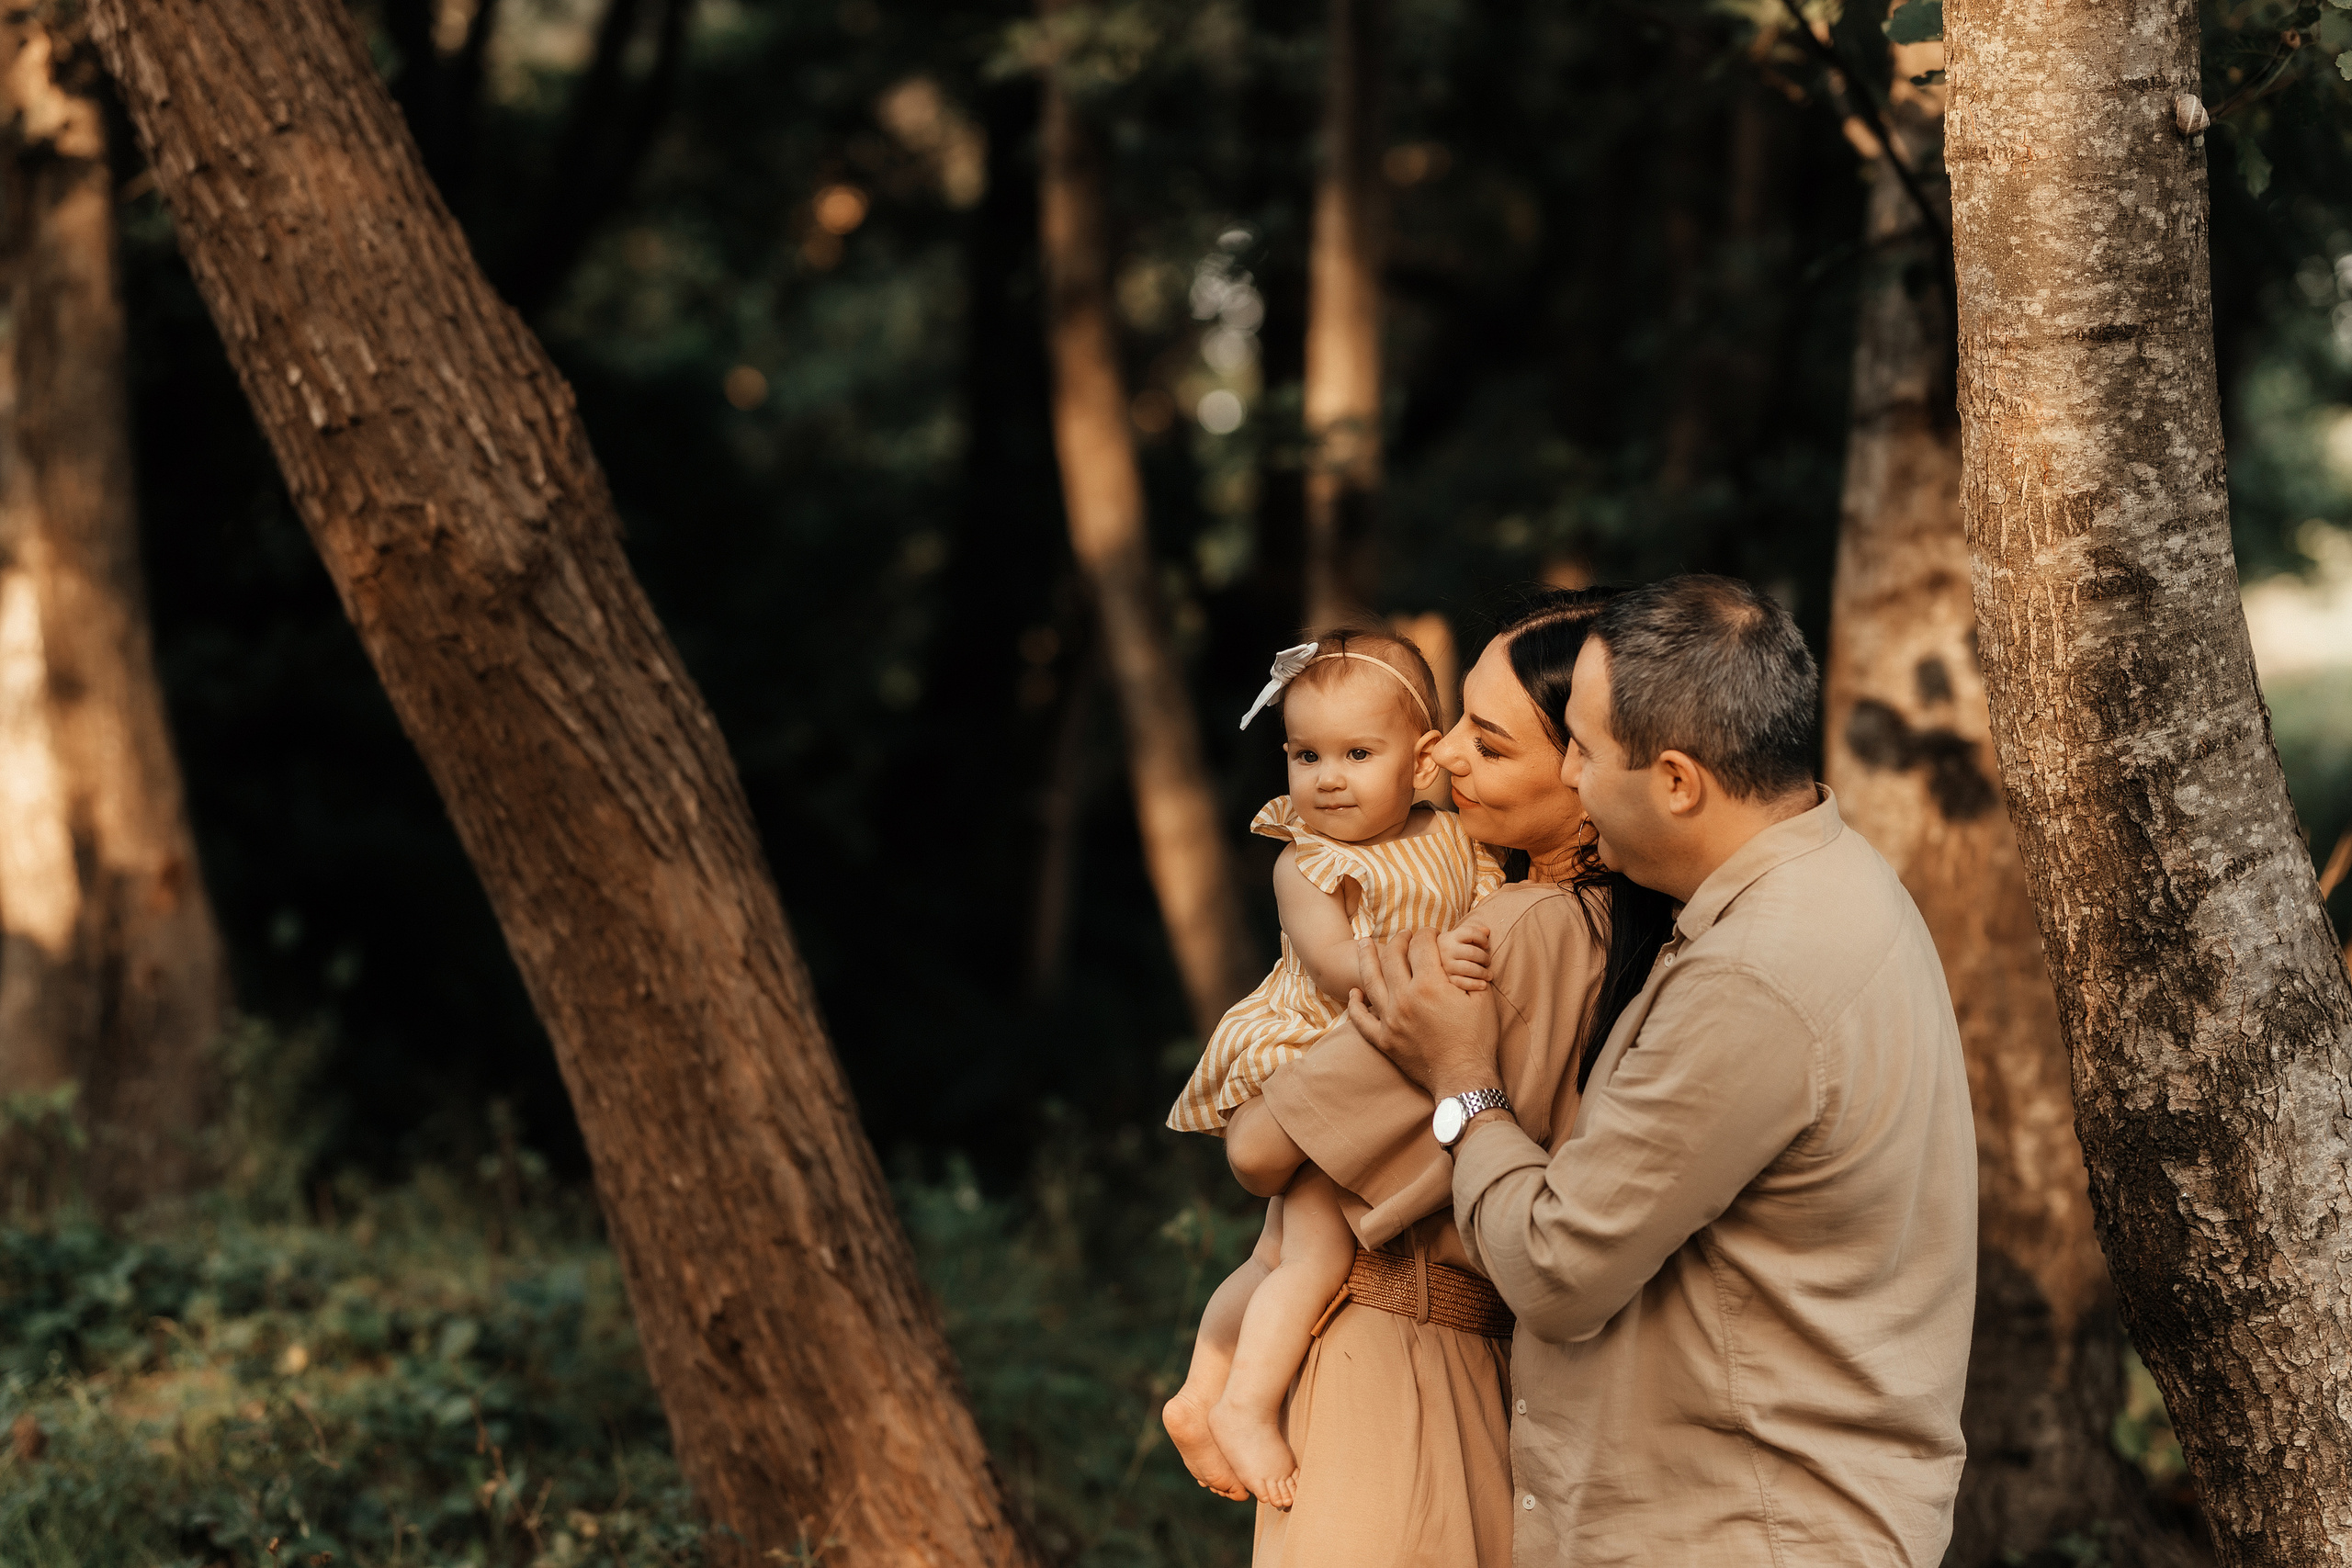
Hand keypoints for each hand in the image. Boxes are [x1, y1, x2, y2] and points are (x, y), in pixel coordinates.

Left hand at [1348, 929, 1501, 1099]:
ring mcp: (1390, 1020)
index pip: (1421, 946)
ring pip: (1371, 981)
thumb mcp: (1482, 999)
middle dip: (1399, 940)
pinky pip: (1361, 1019)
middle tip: (1404, 934)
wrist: (1464, 1079)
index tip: (1431, 932)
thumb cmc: (1477, 1039)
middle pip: (1393, 957)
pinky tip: (1354, 993)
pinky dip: (1355, 1004)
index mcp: (1429, 986)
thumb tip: (1459, 952)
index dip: (1427, 934)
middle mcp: (1404, 999)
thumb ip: (1467, 972)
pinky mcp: (1383, 1040)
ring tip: (1363, 943)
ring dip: (1366, 958)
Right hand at [1436, 919, 1490, 992]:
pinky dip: (1475, 984)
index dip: (1482, 938)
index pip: (1470, 932)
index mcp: (1449, 937)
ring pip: (1469, 968)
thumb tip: (1486, 931)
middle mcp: (1445, 950)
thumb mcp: (1460, 939)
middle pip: (1472, 952)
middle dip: (1484, 958)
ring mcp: (1445, 965)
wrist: (1433, 965)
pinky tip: (1483, 985)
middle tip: (1488, 961)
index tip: (1486, 945)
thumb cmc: (1454, 950)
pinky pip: (1462, 982)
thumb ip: (1474, 933)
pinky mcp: (1447, 979)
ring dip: (1483, 972)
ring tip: (1488, 975)